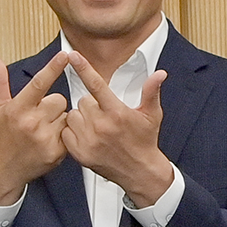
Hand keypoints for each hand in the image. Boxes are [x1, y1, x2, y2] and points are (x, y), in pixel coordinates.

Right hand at [0, 51, 71, 205]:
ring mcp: (46, 139)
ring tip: (43, 129)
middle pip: (60, 99)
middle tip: (39, 114)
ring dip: (59, 119)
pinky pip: (70, 132)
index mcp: (17, 109)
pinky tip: (49, 140)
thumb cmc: (0, 136)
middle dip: (53, 104)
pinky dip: (63, 134)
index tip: (65, 55)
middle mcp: (32, 123)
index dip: (52, 68)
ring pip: (67, 116)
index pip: (38, 83)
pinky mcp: (57, 152)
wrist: (3, 170)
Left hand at [59, 52, 176, 207]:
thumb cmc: (145, 141)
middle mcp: (101, 126)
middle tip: (105, 116)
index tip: (72, 55)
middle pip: (83, 101)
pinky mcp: (80, 152)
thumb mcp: (152, 115)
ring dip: (82, 118)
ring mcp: (89, 140)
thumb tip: (160, 74)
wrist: (140, 172)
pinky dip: (74, 132)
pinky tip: (88, 136)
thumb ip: (152, 92)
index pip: (96, 85)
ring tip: (96, 127)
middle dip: (92, 105)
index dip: (84, 68)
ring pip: (74, 115)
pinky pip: (67, 132)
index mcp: (117, 113)